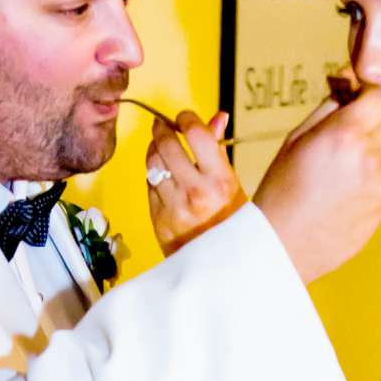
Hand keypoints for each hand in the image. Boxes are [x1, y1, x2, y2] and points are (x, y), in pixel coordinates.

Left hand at [146, 111, 243, 252]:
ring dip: (154, 149)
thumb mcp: (232, 184)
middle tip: (162, 126)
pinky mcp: (158, 219)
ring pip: (152, 163)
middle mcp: (196, 193)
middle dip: (162, 129)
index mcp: (220, 181)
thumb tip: (217, 116)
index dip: (186, 118)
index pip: (196, 134)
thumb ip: (218, 149)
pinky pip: (149, 185)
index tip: (183, 117)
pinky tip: (162, 175)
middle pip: (166, 144)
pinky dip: (153, 175)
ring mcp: (174, 207)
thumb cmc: (229, 221)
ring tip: (160, 148)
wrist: (219, 264)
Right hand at [253, 82, 380, 282]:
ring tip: (341, 168)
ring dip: (373, 150)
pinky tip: (343, 192)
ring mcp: (380, 184)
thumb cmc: (281, 191)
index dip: (367, 95)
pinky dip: (371, 179)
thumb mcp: (296, 138)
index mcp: (346, 134)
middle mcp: (369, 157)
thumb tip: (347, 81)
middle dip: (369, 122)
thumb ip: (328, 107)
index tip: (355, 100)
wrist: (282, 245)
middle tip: (342, 137)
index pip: (379, 97)